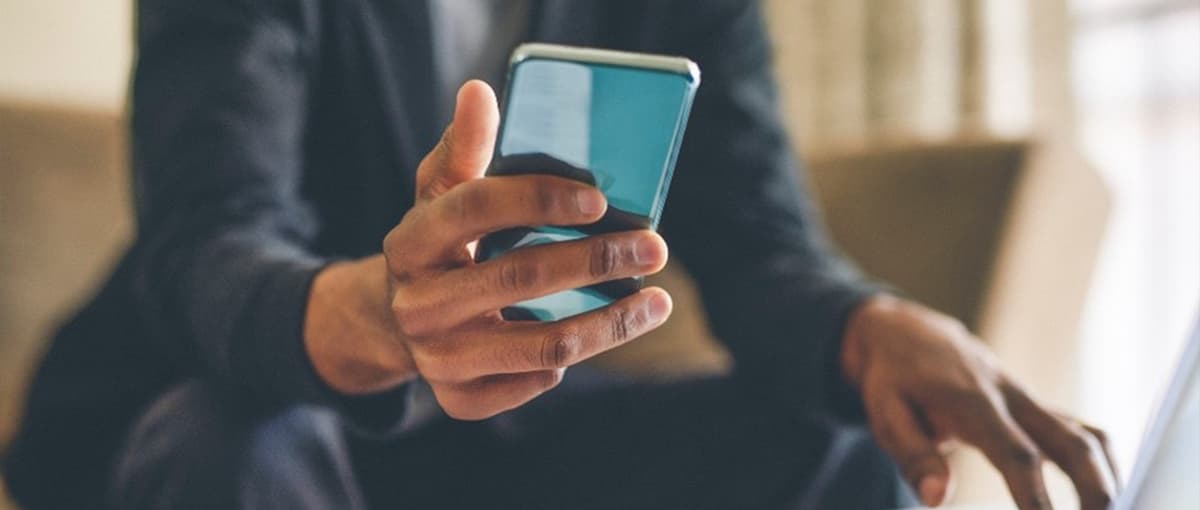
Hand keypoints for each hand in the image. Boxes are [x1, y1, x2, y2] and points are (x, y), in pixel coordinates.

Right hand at [305, 81, 671, 419]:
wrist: (395, 320)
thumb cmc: (441, 243)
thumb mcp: (441, 193)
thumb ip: (464, 147)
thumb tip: (480, 92)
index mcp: (410, 241)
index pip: (476, 208)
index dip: (540, 199)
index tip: (600, 199)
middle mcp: (417, 303)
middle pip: (521, 277)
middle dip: (598, 260)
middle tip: (654, 248)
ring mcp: (437, 357)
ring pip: (544, 345)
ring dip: (612, 323)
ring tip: (657, 301)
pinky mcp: (457, 399)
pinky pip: (532, 382)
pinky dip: (570, 361)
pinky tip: (597, 333)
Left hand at [842, 295, 1117, 508]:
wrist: (907, 332)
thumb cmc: (893, 378)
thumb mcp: (885, 413)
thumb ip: (913, 455)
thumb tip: (937, 499)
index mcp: (974, 404)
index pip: (1017, 456)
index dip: (1036, 497)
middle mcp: (1012, 399)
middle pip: (1074, 443)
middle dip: (1096, 490)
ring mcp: (1028, 400)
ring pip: (1087, 436)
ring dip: (1107, 478)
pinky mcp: (1034, 406)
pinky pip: (1080, 432)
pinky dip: (1099, 463)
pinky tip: (1102, 494)